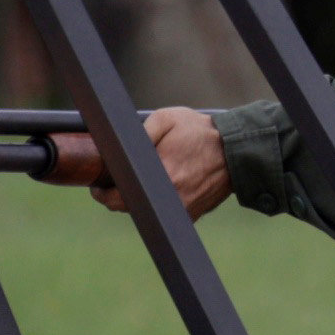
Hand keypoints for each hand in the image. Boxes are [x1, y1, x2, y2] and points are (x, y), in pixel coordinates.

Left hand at [91, 106, 230, 219]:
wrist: (236, 151)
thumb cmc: (200, 132)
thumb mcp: (166, 119)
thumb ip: (139, 134)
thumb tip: (118, 150)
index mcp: (160, 178)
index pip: (116, 199)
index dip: (103, 193)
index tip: (98, 185)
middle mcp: (169, 201)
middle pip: (128, 208)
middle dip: (118, 195)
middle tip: (115, 181)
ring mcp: (181, 211)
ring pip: (146, 211)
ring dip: (138, 199)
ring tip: (141, 179)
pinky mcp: (191, 215)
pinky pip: (164, 213)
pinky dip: (157, 202)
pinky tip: (163, 184)